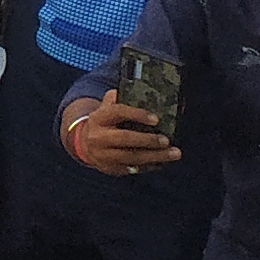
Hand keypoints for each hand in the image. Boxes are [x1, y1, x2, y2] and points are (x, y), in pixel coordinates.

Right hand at [62, 92, 179, 176]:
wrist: (84, 144)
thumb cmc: (104, 123)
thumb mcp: (106, 108)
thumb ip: (118, 99)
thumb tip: (141, 90)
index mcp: (99, 118)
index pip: (118, 112)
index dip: (137, 114)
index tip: (156, 119)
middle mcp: (98, 137)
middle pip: (124, 138)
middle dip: (147, 140)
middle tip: (166, 140)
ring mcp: (103, 155)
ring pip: (131, 157)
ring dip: (155, 156)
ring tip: (174, 153)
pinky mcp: (110, 169)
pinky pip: (133, 169)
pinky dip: (150, 166)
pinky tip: (162, 162)